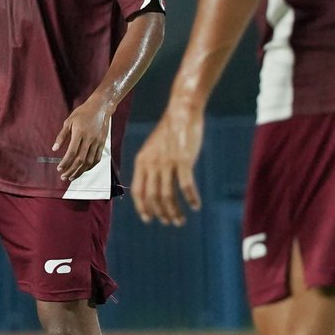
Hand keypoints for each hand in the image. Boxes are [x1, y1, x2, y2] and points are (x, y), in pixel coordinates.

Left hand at [52, 97, 110, 181]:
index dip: (65, 162)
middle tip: (64, 177)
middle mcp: (89, 139)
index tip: (59, 169)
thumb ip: (61, 136)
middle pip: (80, 159)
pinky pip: (97, 158)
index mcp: (80, 133)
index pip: (72, 152)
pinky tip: (84, 170)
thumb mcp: (68, 121)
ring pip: (89, 161)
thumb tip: (54, 149)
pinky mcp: (102, 143)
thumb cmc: (82, 113)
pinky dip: (90, 166)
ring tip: (72, 177)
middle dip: (71, 170)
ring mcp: (97, 142)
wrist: (100, 107)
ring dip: (80, 171)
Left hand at [131, 100, 203, 224]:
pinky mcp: (183, 160)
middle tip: (170, 222)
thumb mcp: (153, 149)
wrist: (181, 113)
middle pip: (153, 197)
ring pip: (168, 195)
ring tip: (181, 220)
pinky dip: (191, 198)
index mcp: (141, 161)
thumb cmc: (170, 132)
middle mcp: (152, 164)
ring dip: (174, 211)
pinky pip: (186, 185)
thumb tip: (153, 187)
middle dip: (161, 213)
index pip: (138, 191)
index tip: (149, 219)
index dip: (142, 207)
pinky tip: (196, 206)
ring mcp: (167, 162)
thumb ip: (151, 166)